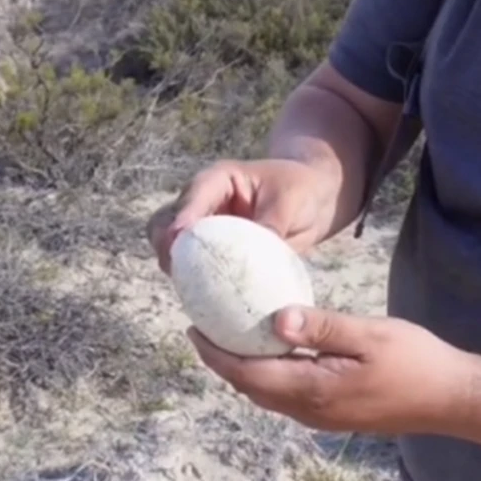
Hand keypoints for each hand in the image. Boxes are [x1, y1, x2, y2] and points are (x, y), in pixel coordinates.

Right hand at [147, 158, 334, 272]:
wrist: (315, 200)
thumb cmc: (301, 189)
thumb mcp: (289, 202)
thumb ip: (268, 227)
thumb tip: (251, 262)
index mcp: (218, 181)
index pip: (191, 197)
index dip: (181, 220)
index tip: (178, 243)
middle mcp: (203, 204)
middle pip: (165, 222)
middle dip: (165, 246)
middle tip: (175, 270)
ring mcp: (205, 230)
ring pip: (171, 247)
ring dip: (173, 266)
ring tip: (186, 287)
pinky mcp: (212, 254)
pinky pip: (193, 268)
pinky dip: (192, 281)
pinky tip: (202, 299)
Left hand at [186, 306, 477, 436]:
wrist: (450, 397)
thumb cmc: (415, 361)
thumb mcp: (369, 334)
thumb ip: (321, 327)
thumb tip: (274, 320)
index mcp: (312, 389)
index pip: (247, 374)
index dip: (216, 353)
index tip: (193, 328)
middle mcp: (310, 410)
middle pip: (250, 388)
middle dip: (223, 360)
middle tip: (205, 327)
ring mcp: (323, 417)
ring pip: (268, 394)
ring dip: (245, 369)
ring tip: (232, 336)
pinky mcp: (335, 414)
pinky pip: (287, 396)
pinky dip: (269, 374)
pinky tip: (276, 351)